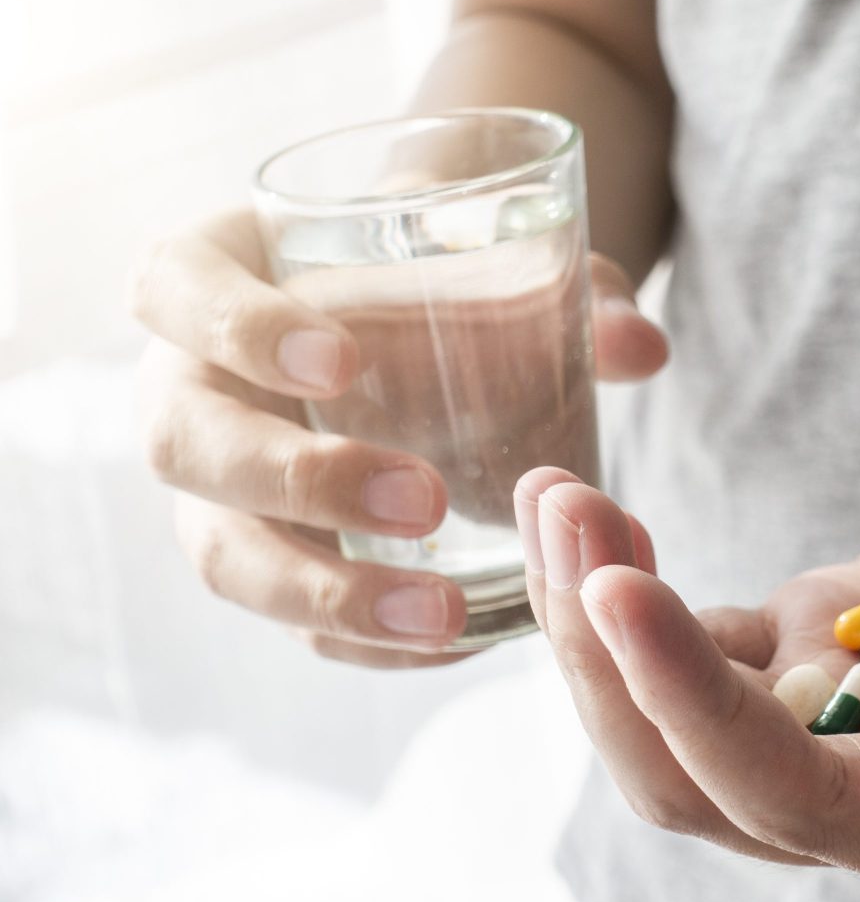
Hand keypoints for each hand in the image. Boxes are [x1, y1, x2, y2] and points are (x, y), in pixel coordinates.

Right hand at [132, 208, 666, 666]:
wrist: (412, 321)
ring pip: (222, 554)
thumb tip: (645, 347)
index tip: (344, 360)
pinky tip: (448, 641)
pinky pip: (284, 617)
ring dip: (325, 592)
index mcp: (214, 278)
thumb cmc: (430, 276)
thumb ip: (567, 289)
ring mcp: (214, 487)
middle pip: (185, 442)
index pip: (172, 287)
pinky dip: (360, 637)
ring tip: (442, 613)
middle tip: (425, 502)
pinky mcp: (262, 557)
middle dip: (298, 480)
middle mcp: (190, 386)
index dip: (237, 326)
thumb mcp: (492, 260)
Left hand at [515, 441, 859, 892]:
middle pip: (693, 775)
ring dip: (595, 618)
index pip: (791, 800)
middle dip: (606, 662)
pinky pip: (704, 640)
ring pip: (676, 710)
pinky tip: (591, 518)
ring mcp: (845, 713)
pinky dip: (636, 588)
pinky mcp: (830, 639)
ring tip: (557, 497)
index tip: (618, 589)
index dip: (692, 709)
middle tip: (562, 518)